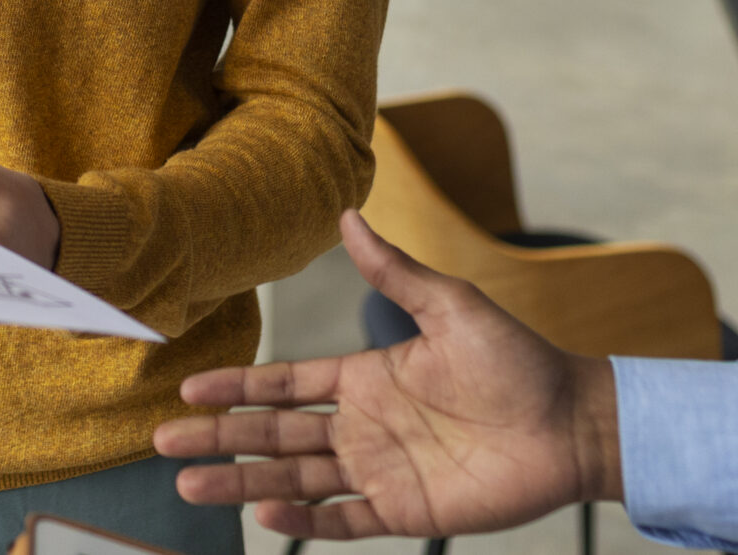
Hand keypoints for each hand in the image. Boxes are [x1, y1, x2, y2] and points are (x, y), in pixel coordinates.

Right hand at [152, 210, 621, 541]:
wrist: (572, 423)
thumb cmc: (519, 361)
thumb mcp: (451, 307)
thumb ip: (395, 272)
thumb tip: (349, 217)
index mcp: (367, 378)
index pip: (286, 385)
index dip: (238, 387)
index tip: (189, 386)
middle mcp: (364, 426)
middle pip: (275, 434)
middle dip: (219, 437)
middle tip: (165, 440)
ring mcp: (381, 472)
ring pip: (295, 478)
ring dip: (243, 481)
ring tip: (190, 484)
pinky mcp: (407, 513)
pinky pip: (343, 520)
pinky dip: (302, 519)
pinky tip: (263, 513)